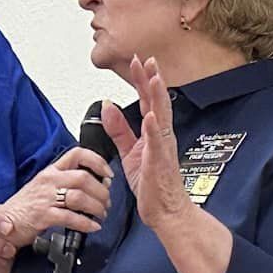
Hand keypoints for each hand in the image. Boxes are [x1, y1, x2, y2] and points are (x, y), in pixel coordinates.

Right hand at [0, 146, 112, 248]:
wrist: (3, 223)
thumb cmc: (25, 207)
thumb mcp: (43, 186)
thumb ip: (64, 182)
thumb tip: (92, 184)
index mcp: (51, 171)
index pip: (77, 154)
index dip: (97, 161)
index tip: (108, 174)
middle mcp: (49, 180)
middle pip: (84, 178)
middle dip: (102, 191)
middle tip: (106, 202)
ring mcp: (45, 198)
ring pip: (80, 197)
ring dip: (97, 207)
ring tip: (101, 215)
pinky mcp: (43, 216)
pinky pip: (71, 217)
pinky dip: (86, 223)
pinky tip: (93, 227)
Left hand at [102, 55, 191, 232]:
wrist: (164, 211)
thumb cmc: (153, 184)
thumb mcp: (130, 152)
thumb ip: (119, 129)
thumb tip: (108, 106)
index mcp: (153, 133)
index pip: (148, 101)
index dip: (143, 81)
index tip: (138, 62)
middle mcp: (161, 136)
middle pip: (156, 102)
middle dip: (151, 80)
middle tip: (146, 60)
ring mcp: (162, 148)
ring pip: (160, 117)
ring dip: (157, 97)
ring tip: (154, 78)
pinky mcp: (160, 163)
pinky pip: (157, 144)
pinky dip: (153, 129)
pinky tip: (150, 116)